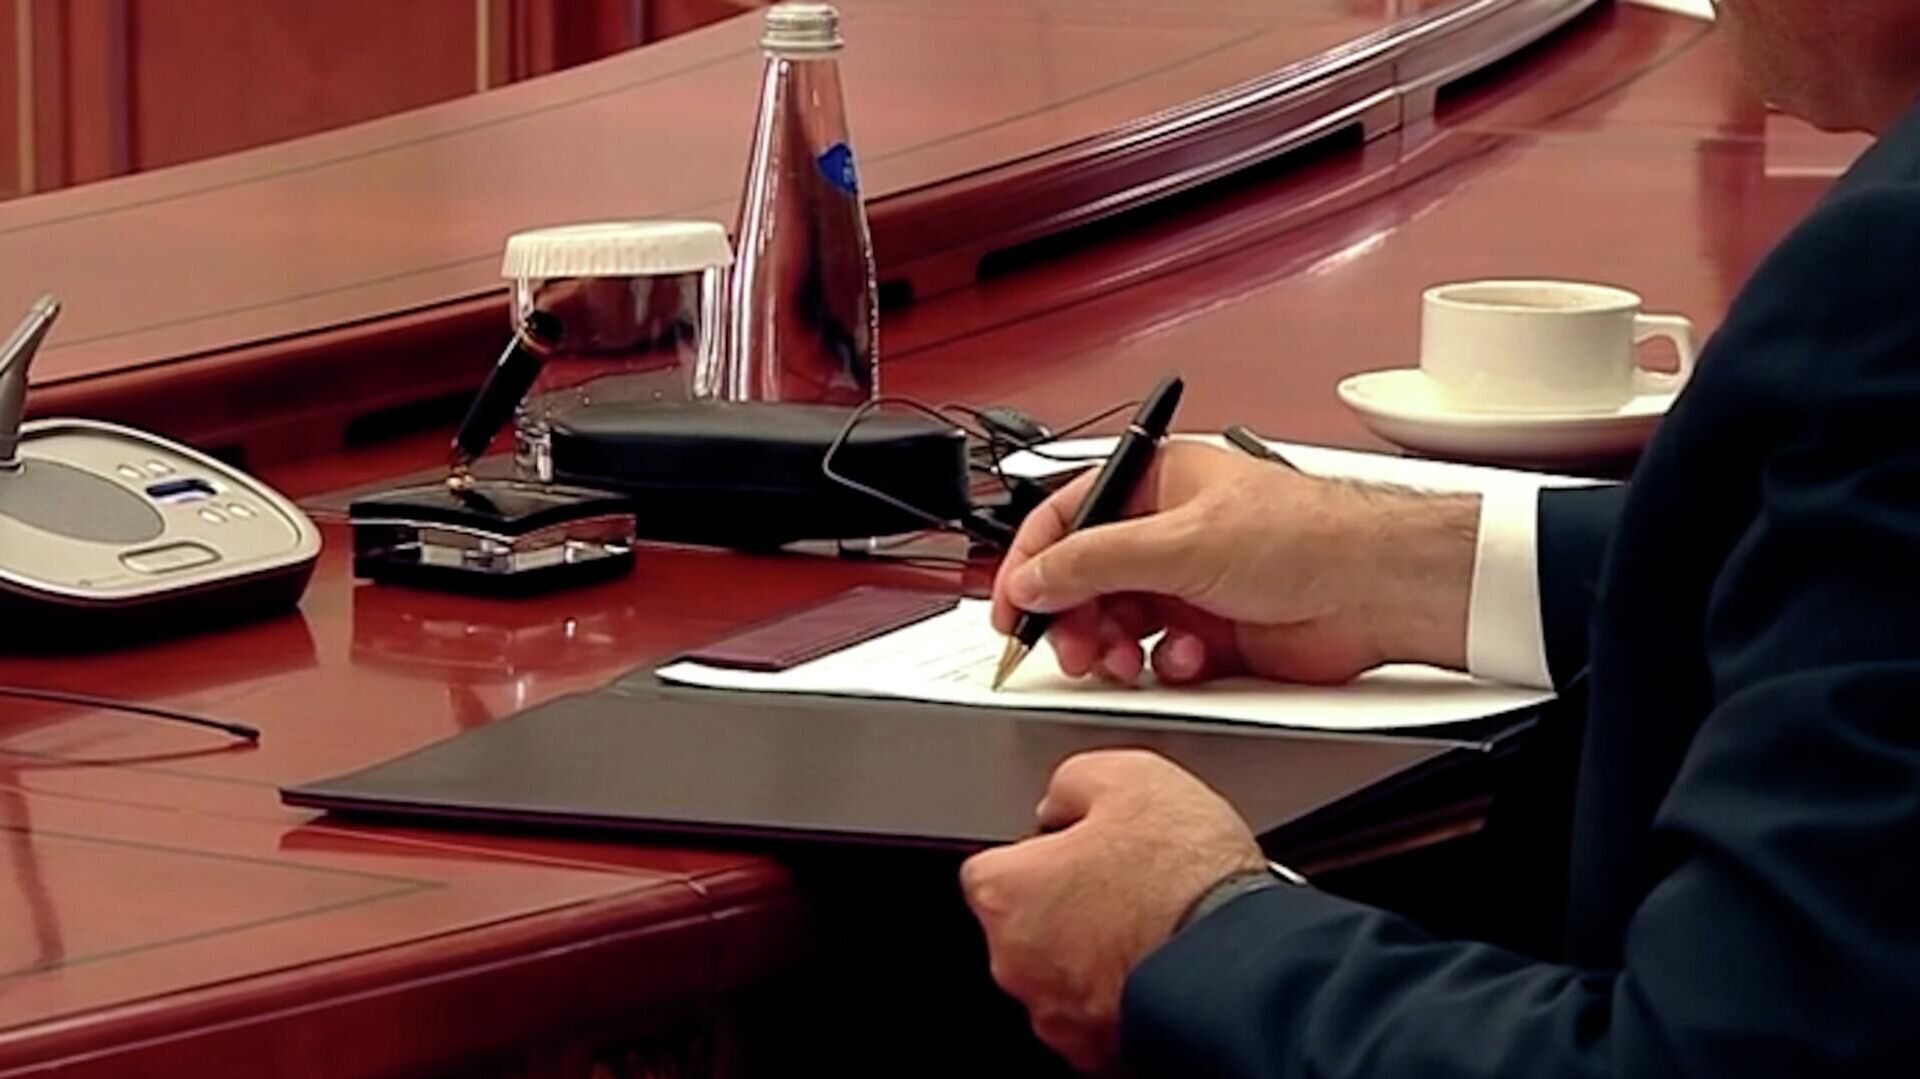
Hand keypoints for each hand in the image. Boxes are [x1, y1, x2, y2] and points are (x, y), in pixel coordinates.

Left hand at [960, 749, 1265, 1073]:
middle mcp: (1016, 962)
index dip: (1043, 850)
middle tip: (1125, 882)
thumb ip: (1073, 783)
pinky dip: (1124, 992)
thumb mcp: (1129, 777)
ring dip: (1095, 951)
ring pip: (1062, 972)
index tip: (1078, 847)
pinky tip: (1164, 964)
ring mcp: (1056, 1015)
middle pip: (1027, 923)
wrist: (1243, 964)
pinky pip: (1100, 1013)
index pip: (994, 865)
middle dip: (1067, 904)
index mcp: (1006, 892)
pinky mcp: (1099, 1054)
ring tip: (1154, 924)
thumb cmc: (1185, 879)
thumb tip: (1062, 799)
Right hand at [990, 442, 1478, 684]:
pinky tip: (1186, 661)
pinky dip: (1162, 666)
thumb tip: (1034, 578)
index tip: (1012, 605)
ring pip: (1117, 624)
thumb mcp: (1178, 541)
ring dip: (1111, 646)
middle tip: (1070, 646)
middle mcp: (1168, 533)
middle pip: (1085, 578)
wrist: (1375, 591)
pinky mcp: (1210, 635)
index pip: (1067, 517)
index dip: (1033, 562)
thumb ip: (1094, 561)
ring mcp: (1188, 586)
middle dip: (1072, 615)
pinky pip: (1158, 659)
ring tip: (1119, 660)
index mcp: (1156, 485)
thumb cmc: (1305, 536)